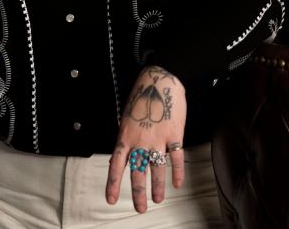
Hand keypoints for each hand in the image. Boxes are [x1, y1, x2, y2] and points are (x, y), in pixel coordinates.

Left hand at [105, 66, 186, 212]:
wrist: (161, 80)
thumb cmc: (142, 96)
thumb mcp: (127, 117)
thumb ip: (126, 137)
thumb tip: (123, 154)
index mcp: (125, 136)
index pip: (116, 166)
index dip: (113, 184)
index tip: (110, 200)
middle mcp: (140, 141)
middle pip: (138, 173)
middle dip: (138, 194)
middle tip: (140, 208)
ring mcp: (158, 139)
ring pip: (157, 170)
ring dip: (158, 187)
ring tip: (158, 200)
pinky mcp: (174, 135)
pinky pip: (176, 158)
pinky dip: (177, 172)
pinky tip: (177, 183)